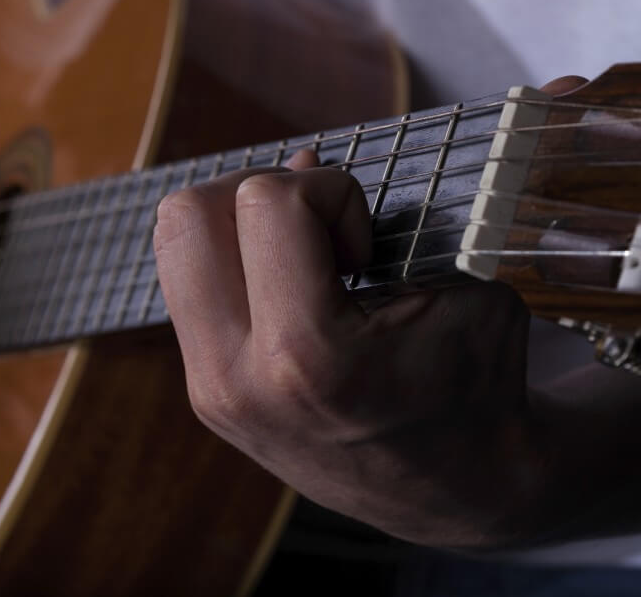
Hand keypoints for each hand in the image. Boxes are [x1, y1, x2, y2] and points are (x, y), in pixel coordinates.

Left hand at [152, 76, 591, 548]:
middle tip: (316, 234)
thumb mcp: (460, 287)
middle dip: (258, 193)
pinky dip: (230, 259)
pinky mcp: (201, 392)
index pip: (268, 200)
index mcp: (309, 356)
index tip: (367, 247)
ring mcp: (210, 390)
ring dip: (236, 223)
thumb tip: (295, 154)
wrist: (451, 489)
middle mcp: (238, 379)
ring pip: (173, 241)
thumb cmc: (471, 384)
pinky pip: (186, 282)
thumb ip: (383, 212)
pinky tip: (283, 282)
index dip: (330, 195)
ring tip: (299, 258)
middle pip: (188, 211)